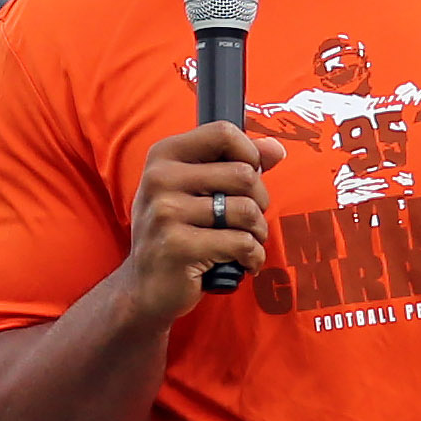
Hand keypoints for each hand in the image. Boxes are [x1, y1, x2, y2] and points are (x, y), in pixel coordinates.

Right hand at [117, 122, 269, 326]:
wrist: (144, 287)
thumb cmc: (177, 233)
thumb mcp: (197, 190)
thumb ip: (235, 164)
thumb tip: (276, 149)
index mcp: (164, 156)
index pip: (223, 132)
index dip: (250, 153)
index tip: (250, 176)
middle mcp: (160, 179)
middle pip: (243, 174)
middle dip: (260, 201)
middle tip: (249, 220)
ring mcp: (166, 213)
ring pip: (246, 210)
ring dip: (258, 232)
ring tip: (245, 243)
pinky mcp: (179, 247)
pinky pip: (242, 243)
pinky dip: (253, 257)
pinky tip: (244, 263)